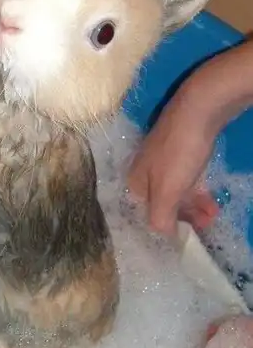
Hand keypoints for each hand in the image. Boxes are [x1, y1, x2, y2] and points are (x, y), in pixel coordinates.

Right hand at [127, 82, 218, 236]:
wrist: (199, 108)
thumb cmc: (179, 153)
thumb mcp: (167, 191)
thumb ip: (160, 218)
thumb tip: (162, 235)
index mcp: (134, 181)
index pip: (145, 214)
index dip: (165, 228)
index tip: (187, 239)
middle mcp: (144, 172)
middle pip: (162, 203)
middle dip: (183, 218)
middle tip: (205, 228)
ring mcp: (163, 160)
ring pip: (177, 192)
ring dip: (194, 208)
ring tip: (212, 215)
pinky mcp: (181, 151)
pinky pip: (187, 179)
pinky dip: (197, 192)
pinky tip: (210, 200)